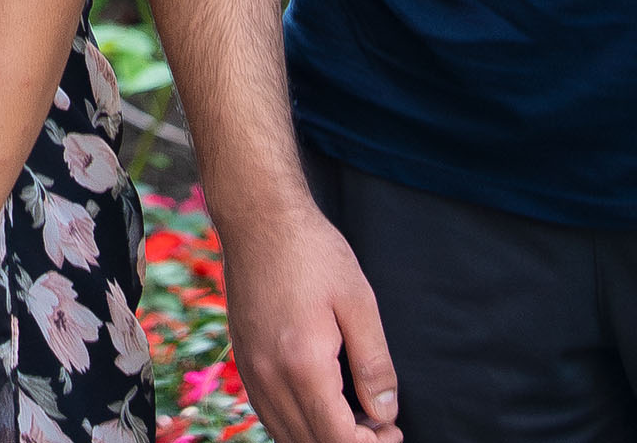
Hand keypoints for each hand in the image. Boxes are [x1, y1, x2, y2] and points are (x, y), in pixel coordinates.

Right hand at [220, 194, 400, 442]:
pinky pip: (269, 413)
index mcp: (301, 364)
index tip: (392, 428)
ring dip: (322, 436)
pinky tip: (320, 402)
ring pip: (286, 434)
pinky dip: (297, 423)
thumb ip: (374, 364)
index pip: (337, 440)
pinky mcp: (243, 359)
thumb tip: (385, 413)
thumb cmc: (310, 250)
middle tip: (379, 424)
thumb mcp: (358, 300)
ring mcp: (250, 369)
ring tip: (353, 414)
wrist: (258, 215)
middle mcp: (269, 376)